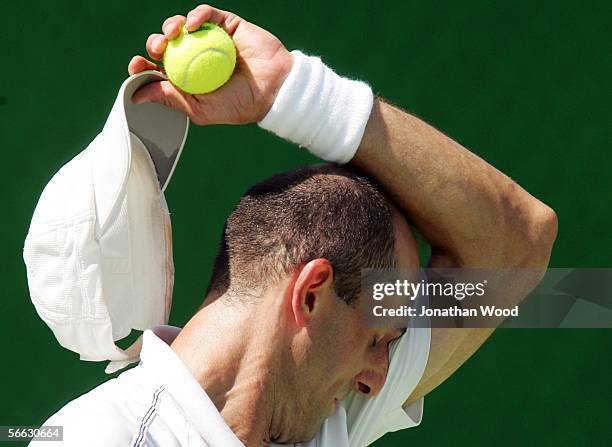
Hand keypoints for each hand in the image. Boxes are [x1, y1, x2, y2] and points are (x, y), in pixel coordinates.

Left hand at [128, 4, 292, 124]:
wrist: (274, 90)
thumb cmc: (240, 105)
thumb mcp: (200, 109)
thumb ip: (170, 100)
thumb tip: (136, 95)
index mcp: (189, 79)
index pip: (159, 69)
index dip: (144, 65)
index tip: (136, 65)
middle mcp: (197, 58)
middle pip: (166, 45)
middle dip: (154, 44)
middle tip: (156, 49)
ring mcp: (211, 40)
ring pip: (181, 26)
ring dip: (170, 26)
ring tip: (172, 34)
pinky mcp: (226, 25)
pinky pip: (205, 14)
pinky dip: (196, 15)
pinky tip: (191, 24)